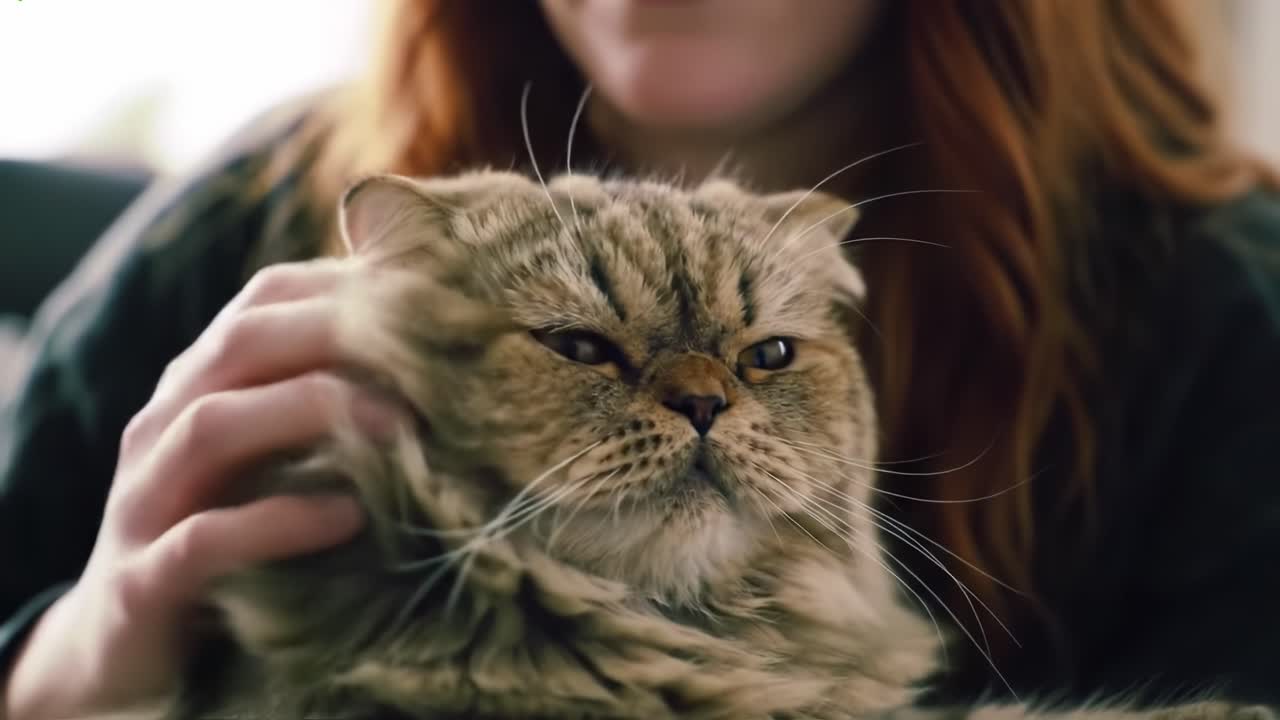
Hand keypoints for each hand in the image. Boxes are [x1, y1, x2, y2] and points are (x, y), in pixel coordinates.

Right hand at [3, 259, 405, 719]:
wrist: (126, 661)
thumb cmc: (230, 542)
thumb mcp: (282, 463)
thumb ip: (335, 406)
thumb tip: (440, 361)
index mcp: (200, 385)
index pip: (267, 300)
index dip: (350, 289)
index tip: (437, 305)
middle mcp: (163, 428)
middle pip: (241, 345)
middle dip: (338, 335)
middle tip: (431, 354)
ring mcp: (144, 503)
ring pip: (213, 426)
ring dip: (310, 413)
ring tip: (398, 427)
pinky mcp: (141, 584)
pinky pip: (204, 538)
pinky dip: (279, 521)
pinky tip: (348, 517)